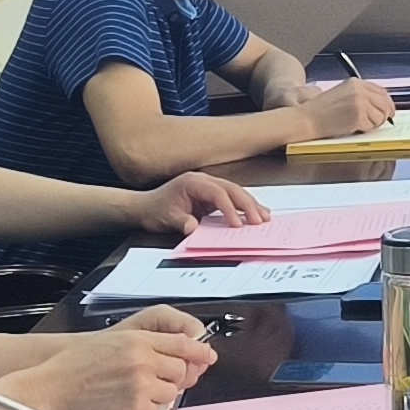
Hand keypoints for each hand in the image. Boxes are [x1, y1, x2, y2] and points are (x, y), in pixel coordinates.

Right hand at [8, 311, 215, 409]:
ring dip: (159, 392)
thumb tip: (181, 351)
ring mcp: (141, 386)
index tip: (206, 355)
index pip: (183, 344)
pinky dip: (146, 408)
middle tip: (156, 378)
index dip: (199, 350)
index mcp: (137, 340)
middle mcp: (142, 361)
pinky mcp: (136, 409)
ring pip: (172, 391)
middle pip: (182, 368)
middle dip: (174, 374)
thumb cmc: (74, 365)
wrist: (51, 388)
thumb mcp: (113, 341)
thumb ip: (148, 343)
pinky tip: (125, 401)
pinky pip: (157, 409)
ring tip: (132, 389)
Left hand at [138, 172, 266, 234]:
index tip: (237, 224)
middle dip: (248, 204)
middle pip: (232, 189)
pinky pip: (231, 198)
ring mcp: (208, 186)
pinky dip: (244, 206)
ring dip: (250, 204)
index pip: (218, 193)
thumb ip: (182, 222)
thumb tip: (194, 229)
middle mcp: (203, 180)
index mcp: (193, 182)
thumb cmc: (155, 210)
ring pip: (235, 192)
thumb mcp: (166, 219)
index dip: (230, 208)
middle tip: (260, 220)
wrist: (145, 206)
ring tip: (264, 217)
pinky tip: (255, 213)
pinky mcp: (211, 195)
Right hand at [299, 76, 395, 137]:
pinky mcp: (358, 116)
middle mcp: (359, 90)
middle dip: (384, 115)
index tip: (389, 111)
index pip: (381, 91)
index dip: (387, 102)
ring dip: (374, 124)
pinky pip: (371, 126)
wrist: (307, 119)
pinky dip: (365, 130)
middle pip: (385, 103)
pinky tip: (355, 128)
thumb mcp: (342, 94)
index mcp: (355, 82)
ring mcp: (360, 103)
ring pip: (380, 116)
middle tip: (378, 122)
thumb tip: (380, 105)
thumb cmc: (321, 110)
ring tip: (360, 125)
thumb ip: (360, 95)